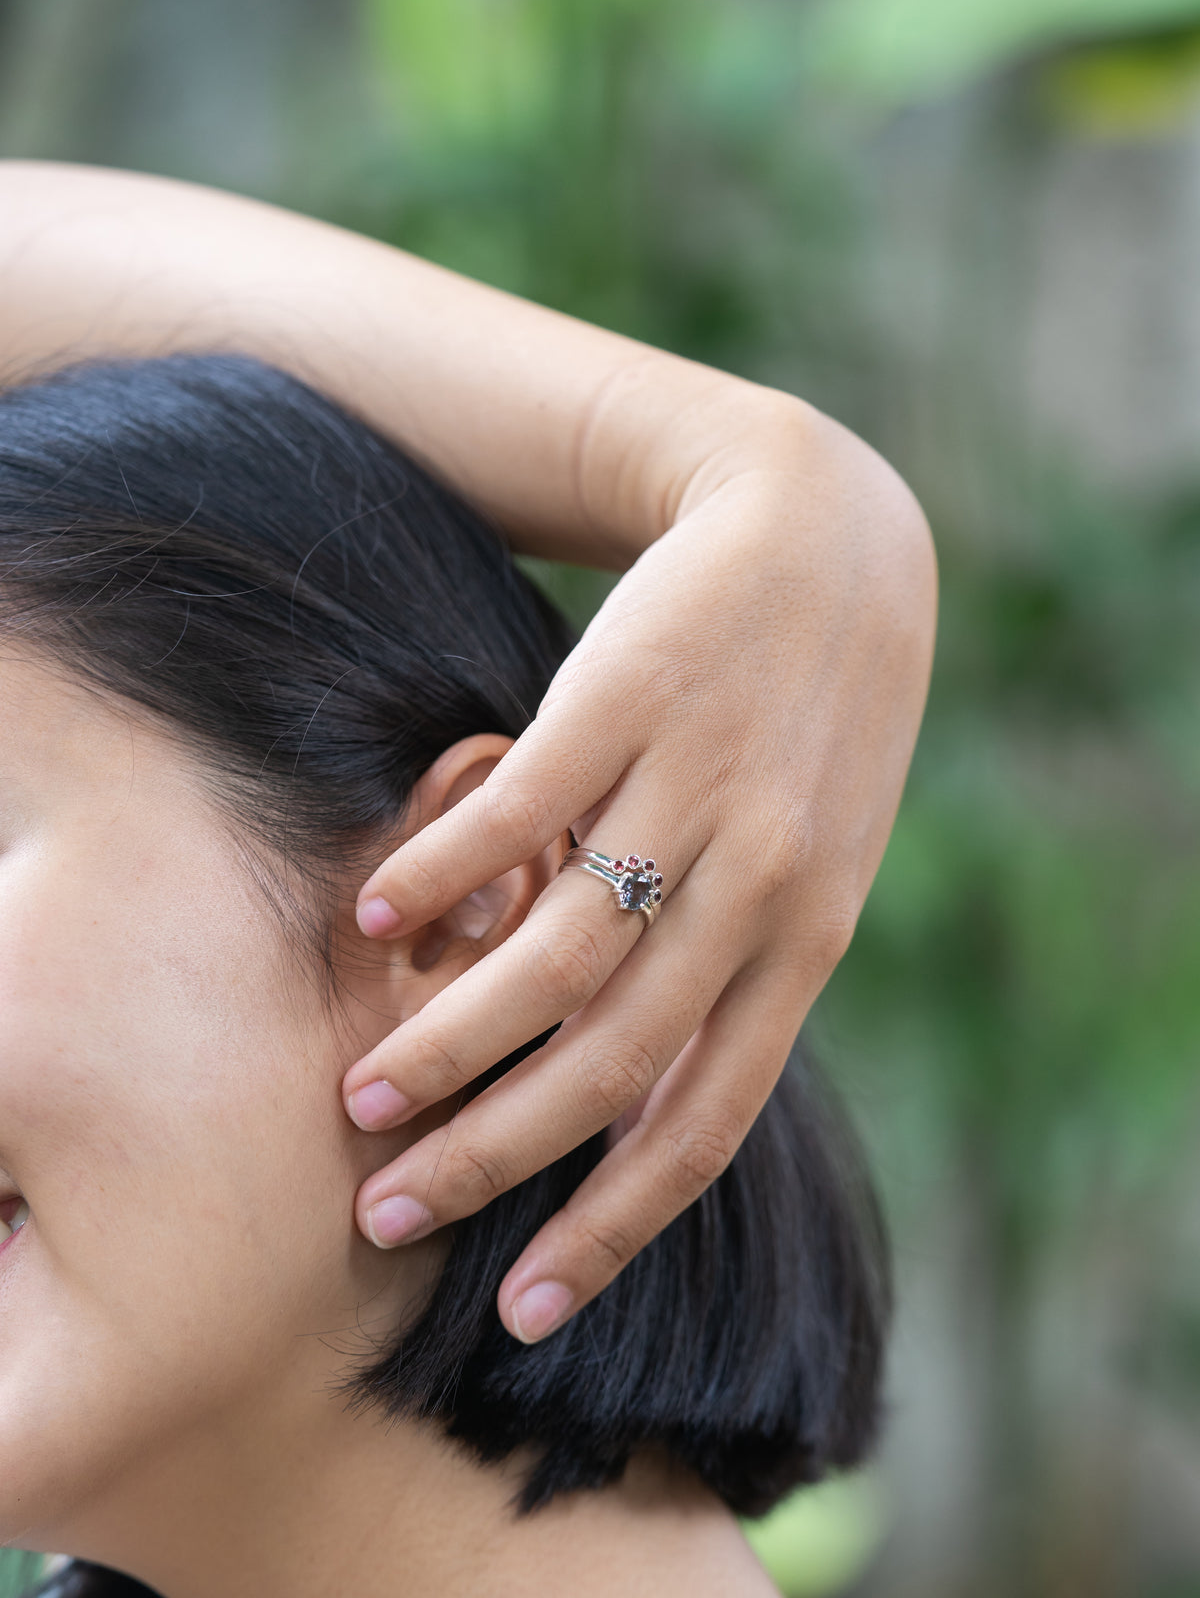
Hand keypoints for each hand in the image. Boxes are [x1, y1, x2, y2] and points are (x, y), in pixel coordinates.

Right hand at [341, 418, 935, 1343]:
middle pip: (612, 1058)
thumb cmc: (805, 720)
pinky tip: (375, 911)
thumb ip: (739, 974)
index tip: (523, 1307)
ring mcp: (693, 789)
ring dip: (449, 1039)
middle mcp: (759, 882)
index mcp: (807, 939)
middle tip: (391, 1208)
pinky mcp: (628, 700)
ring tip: (364, 1093)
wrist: (821, 537)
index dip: (612, 1226)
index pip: (707, 1119)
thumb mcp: (812, 860)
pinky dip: (439, 871)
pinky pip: (518, 812)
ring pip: (556, 954)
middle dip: (496, 1152)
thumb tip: (639, 1105)